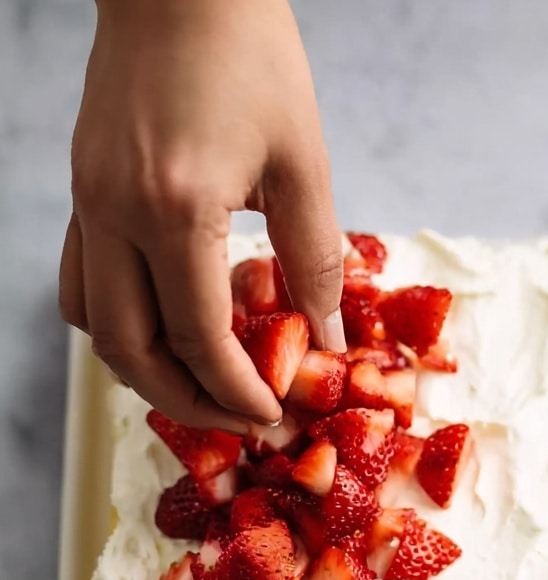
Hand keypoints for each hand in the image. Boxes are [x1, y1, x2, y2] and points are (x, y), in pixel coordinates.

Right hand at [59, 0, 345, 432]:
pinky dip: (117, 324)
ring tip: (202, 386)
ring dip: (146, 371)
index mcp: (175, 208)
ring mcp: (87, 202)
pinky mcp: (81, 190)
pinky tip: (163, 328)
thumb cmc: (250, 55)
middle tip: (239, 420)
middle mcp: (116, 213)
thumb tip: (329, 338)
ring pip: (94, 325)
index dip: (238, 391)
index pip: (198, 339)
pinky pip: (81, 283)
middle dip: (189, 402)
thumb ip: (316, 260)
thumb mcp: (303, 162)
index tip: (273, 413)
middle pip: (132, 351)